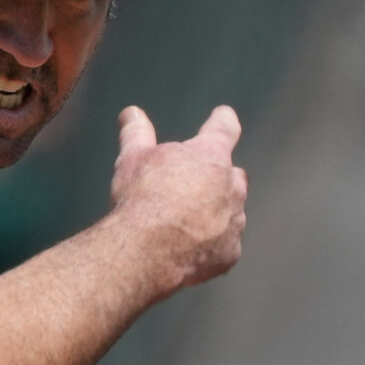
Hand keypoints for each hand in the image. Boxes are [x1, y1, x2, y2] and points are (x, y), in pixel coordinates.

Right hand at [108, 105, 246, 294]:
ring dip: (215, 212)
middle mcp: (231, 186)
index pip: (224, 129)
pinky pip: (224, 244)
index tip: (224, 115)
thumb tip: (130, 112)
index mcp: (209, 156)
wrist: (146, 250)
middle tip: (189, 185)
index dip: (223, 120)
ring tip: (182, 222)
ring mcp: (234, 221)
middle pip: (232, 175)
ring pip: (231, 211)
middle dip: (216, 178)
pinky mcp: (229, 252)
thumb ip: (136, 132)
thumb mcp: (132, 159)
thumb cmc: (140, 198)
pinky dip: (210, 243)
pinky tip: (185, 247)